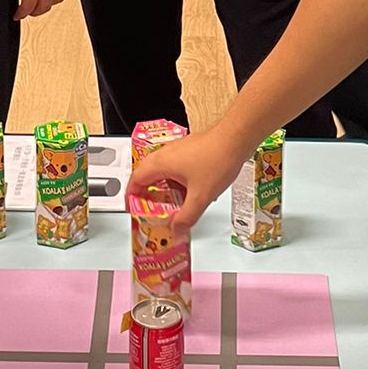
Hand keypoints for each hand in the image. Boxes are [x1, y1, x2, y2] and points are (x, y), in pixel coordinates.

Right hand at [127, 125, 250, 228]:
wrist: (236, 138)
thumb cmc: (218, 157)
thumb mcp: (200, 196)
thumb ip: (187, 217)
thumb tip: (177, 230)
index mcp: (160, 163)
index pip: (135, 180)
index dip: (131, 196)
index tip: (133, 208)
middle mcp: (166, 154)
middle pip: (147, 176)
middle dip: (148, 195)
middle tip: (151, 209)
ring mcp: (177, 150)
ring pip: (163, 171)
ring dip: (165, 188)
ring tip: (172, 204)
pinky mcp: (189, 150)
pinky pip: (175, 167)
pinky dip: (177, 181)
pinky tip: (191, 192)